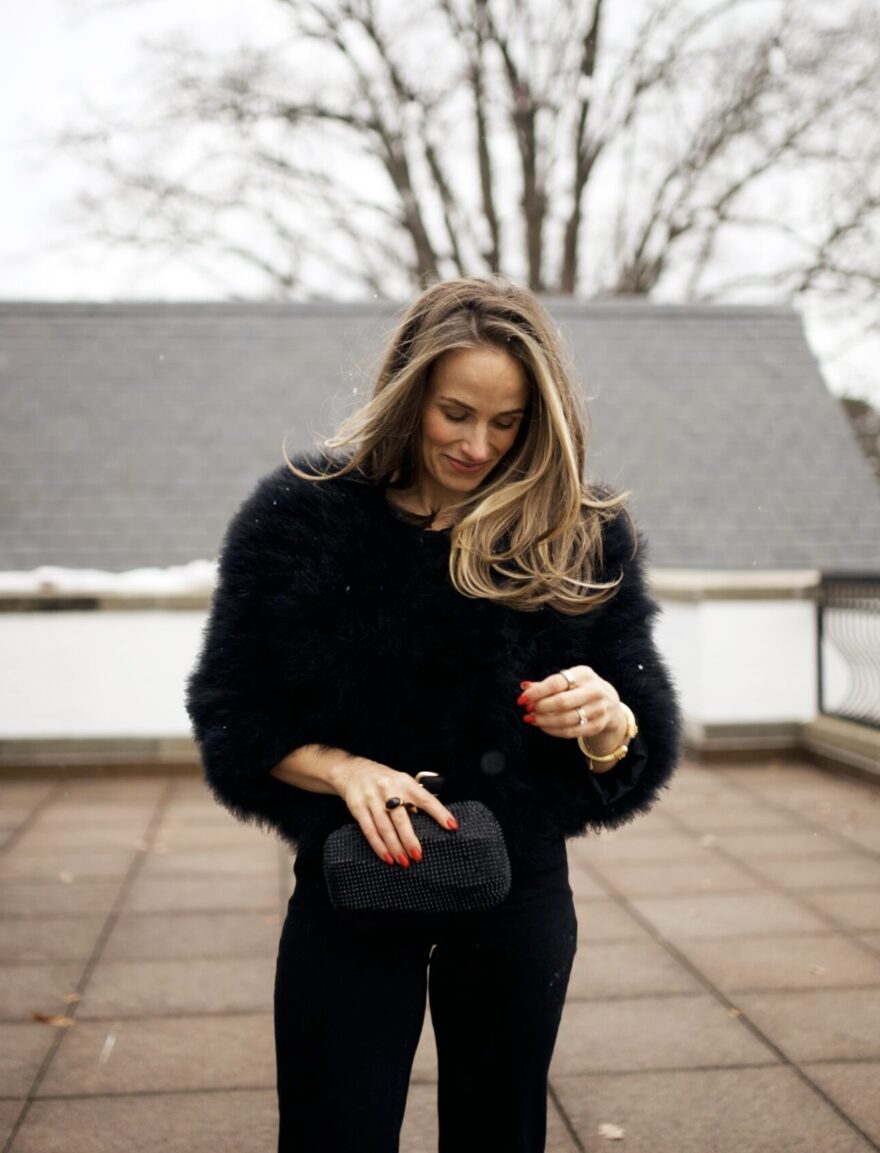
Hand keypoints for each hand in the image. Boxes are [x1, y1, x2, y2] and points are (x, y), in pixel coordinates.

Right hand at [330, 756, 458, 866]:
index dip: (440, 813)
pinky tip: (387, 856)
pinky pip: (369, 830)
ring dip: (395, 847)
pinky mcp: (358, 807)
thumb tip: (431, 822)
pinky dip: (379, 846)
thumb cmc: (384, 780)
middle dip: (410, 840)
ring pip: (385, 827)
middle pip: (401, 818)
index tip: (451, 826)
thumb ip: (414, 799)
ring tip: (404, 860)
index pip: (426, 799)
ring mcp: (372, 799)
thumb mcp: (402, 782)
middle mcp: (389, 789)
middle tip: (418, 856)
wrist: (354, 771)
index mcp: (405, 783)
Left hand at [516, 667, 626, 752]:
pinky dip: (553, 730)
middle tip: (528, 710)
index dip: (537, 692)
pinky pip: (571, 731)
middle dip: (540, 707)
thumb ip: (546, 684)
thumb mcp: (568, 680)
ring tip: (532, 719)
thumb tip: (524, 687)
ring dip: (544, 721)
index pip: (556, 683)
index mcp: (584, 674)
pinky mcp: (597, 725)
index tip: (522, 699)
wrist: (609, 702)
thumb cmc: (580, 688)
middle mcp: (595, 690)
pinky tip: (543, 726)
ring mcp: (598, 709)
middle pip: (562, 702)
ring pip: (566, 719)